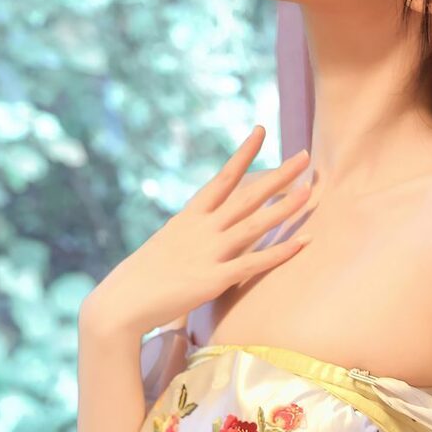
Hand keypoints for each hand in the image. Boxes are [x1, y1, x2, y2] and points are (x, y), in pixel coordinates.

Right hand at [79, 125, 315, 339]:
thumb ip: (192, 232)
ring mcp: (208, 252)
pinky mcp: (213, 279)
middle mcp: (202, 228)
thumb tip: (206, 226)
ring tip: (310, 191)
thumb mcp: (169, 242)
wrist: (122, 301)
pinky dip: (279, 252)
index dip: (243, 154)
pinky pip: (252, 263)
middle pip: (247, 196)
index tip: (259, 130)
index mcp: (190, 216)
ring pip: (254, 224)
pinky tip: (302, 242)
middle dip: (278, 175)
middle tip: (304, 156)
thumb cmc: (144, 276)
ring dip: (284, 208)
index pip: (222, 178)